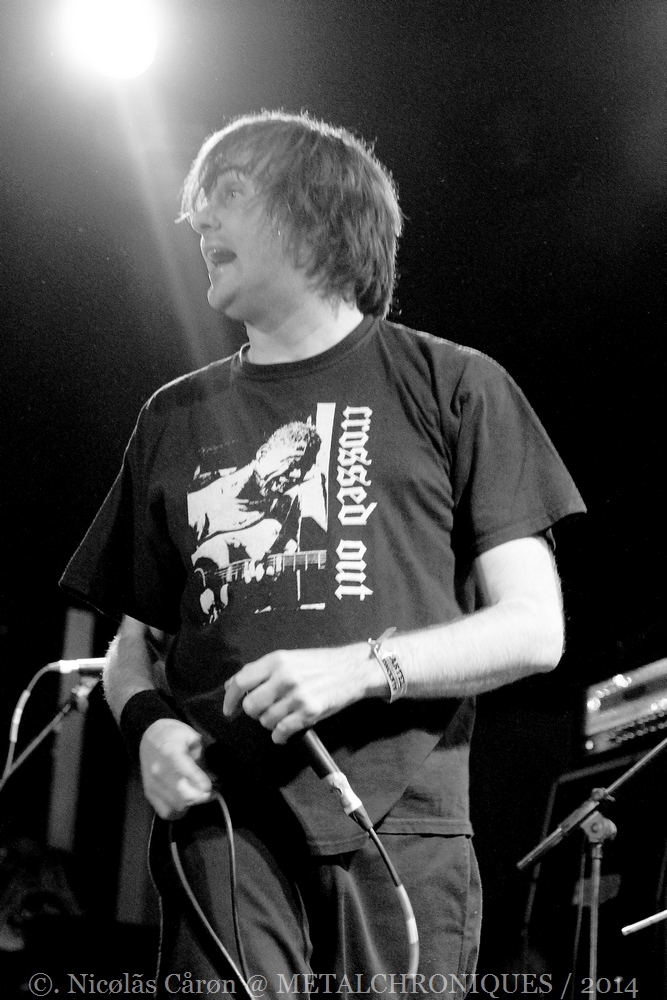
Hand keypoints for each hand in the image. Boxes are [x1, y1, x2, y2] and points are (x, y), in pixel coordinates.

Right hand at [139, 719, 212, 818]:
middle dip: (200, 796)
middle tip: (210, 792)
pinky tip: (186, 803)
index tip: (208, 786)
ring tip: (199, 797)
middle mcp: (158, 770)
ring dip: (191, 804)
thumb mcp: (191, 736)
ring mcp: (152, 784)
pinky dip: (179, 811)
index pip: (184, 770)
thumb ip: (201, 755)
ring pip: (176, 806)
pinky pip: (166, 812)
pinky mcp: (149, 793)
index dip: (199, 781)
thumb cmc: (174, 735)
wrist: (150, 738)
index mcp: (170, 752)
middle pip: (182, 795)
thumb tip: (212, 776)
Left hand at [222, 643, 385, 743]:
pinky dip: (280, 735)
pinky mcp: (308, 712)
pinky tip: (285, 731)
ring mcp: (296, 695)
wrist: (352, 670)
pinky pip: (282, 731)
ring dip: (270, 723)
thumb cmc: (320, 664)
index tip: (228, 709)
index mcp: (276, 660)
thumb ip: (262, 670)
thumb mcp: (289, 658)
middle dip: (254, 712)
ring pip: (266, 721)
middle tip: (265, 710)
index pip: (241, 681)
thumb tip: (232, 685)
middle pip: (251, 706)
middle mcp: (284, 677)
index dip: (230, 698)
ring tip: (282, 716)